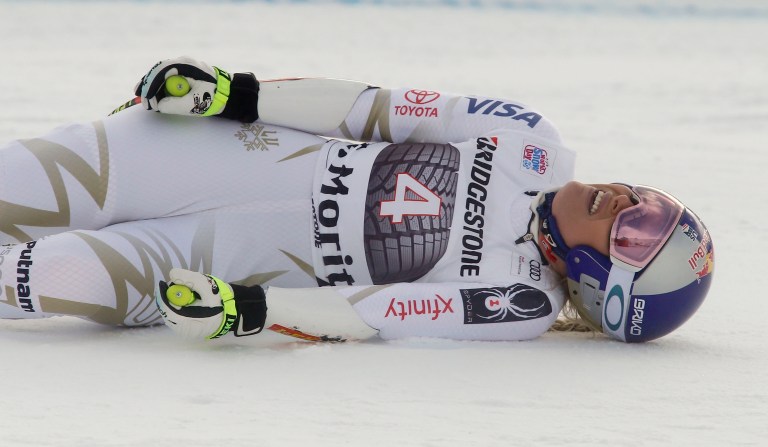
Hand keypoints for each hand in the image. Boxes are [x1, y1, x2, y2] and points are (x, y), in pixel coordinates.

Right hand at [134, 56, 259, 121]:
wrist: (229, 94)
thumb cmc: (213, 98)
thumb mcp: (194, 104)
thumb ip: (174, 105)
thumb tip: (158, 105)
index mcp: (186, 65)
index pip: (162, 71)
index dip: (151, 85)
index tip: (145, 98)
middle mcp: (183, 62)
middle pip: (158, 71)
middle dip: (147, 84)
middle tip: (138, 96)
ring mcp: (184, 66)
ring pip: (162, 74)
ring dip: (153, 85)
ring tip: (144, 97)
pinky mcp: (184, 73)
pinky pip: (168, 77)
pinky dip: (160, 85)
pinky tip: (154, 95)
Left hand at [155, 268, 237, 339]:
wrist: (232, 312)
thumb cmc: (221, 301)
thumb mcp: (209, 287)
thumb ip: (192, 280)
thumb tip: (172, 273)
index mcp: (188, 325)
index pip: (167, 309)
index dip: (163, 295)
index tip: (163, 283)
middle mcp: (183, 332)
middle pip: (167, 311)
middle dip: (171, 297)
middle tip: (179, 285)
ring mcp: (184, 331)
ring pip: (170, 312)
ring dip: (176, 301)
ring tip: (190, 294)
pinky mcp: (185, 329)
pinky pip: (175, 315)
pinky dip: (179, 305)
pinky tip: (190, 301)